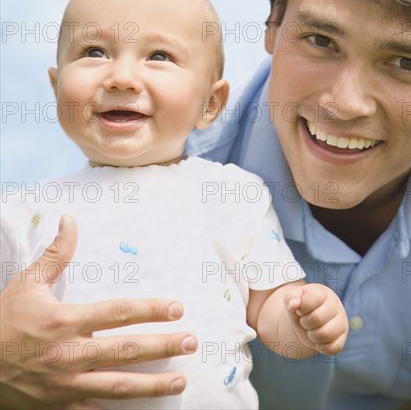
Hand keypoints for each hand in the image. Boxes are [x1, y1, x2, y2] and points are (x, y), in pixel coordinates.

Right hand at [0, 215, 197, 409]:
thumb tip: (70, 221)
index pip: (118, 313)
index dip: (150, 309)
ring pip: (118, 386)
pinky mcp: (60, 406)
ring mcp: (66, 385)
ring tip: (181, 380)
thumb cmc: (3, 322)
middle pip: (126, 350)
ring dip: (153, 384)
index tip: (177, 308)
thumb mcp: (26, 283)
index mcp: (65, 322)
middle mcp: (70, 354)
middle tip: (192, 341)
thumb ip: (55, 254)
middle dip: (163, 346)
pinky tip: (142, 408)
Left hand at [283, 283, 348, 354]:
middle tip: (304, 320)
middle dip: (305, 322)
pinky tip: (317, 339)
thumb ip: (290, 297)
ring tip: (310, 330)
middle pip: (317, 318)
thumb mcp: (292, 299)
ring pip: (325, 334)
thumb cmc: (300, 307)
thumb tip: (292, 305)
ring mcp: (341, 323)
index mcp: (323, 293)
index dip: (302, 307)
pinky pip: (331, 348)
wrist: (308, 320)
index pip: (313, 299)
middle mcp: (336, 306)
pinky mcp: (342, 339)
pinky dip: (320, 346)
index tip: (300, 308)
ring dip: (311, 335)